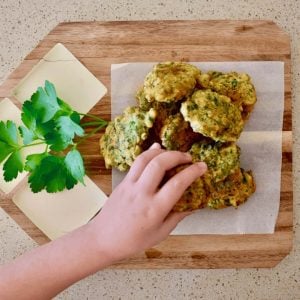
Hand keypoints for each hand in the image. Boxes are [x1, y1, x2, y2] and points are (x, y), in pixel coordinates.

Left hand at [91, 143, 206, 261]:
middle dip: (177, 155)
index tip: (202, 166)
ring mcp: (130, 185)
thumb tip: (195, 204)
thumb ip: (178, 216)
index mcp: (154, 210)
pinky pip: (136, 162)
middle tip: (188, 158)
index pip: (177, 184)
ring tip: (173, 154)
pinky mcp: (123, 181)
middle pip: (160, 164)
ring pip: (146, 158)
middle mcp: (142, 193)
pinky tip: (157, 150)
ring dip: (162, 151)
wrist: (103, 239)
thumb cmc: (133, 241)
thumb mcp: (160, 233)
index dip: (192, 172)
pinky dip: (149, 153)